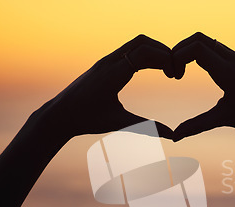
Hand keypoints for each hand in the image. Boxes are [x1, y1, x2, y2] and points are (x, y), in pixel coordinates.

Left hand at [34, 35, 174, 140]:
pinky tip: (152, 70)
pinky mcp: (103, 65)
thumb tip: (172, 136)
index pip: (145, 51)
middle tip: (175, 70)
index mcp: (113, 72)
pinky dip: (144, 56)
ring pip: (135, 44)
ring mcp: (105, 61)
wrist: (58, 116)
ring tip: (167, 71)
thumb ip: (147, 127)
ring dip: (154, 52)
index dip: (165, 59)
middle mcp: (109, 61)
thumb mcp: (119, 123)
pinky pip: (128, 51)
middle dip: (163, 51)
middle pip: (142, 42)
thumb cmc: (86, 120)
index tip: (175, 76)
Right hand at [171, 32, 234, 140]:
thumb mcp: (224, 119)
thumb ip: (197, 125)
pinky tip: (200, 71)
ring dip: (192, 51)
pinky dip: (203, 54)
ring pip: (209, 41)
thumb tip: (174, 136)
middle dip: (180, 49)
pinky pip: (218, 49)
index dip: (178, 57)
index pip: (197, 48)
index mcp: (228, 72)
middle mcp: (234, 59)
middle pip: (200, 38)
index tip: (175, 76)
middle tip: (174, 69)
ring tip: (182, 71)